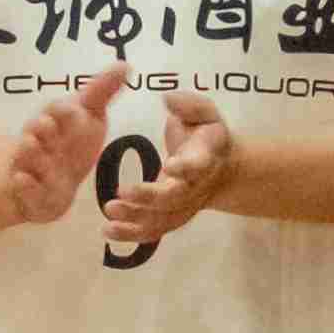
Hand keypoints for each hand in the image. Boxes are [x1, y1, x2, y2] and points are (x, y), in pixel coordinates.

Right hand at [0, 67, 130, 224]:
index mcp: (53, 121)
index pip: (56, 111)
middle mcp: (38, 142)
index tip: (72, 107)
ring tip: (31, 145)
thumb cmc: (71, 142)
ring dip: (28, 153)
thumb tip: (125, 64)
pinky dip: (23, 185)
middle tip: (46, 125)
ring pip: (27, 159)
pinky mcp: (32, 195)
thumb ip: (101, 92)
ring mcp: (32, 168)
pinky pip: (26, 191)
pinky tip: (23, 180)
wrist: (51, 181)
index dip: (62, 110)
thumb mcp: (88, 116)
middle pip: (36, 132)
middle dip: (40, 128)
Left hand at [99, 83, 235, 242]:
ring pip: (164, 219)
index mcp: (206, 158)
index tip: (168, 165)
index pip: (199, 165)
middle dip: (150, 197)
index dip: (186, 167)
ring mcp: (184, 205)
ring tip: (109, 211)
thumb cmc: (206, 135)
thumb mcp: (205, 113)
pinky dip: (132, 234)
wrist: (225, 168)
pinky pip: (154, 231)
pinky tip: (108, 231)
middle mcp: (196, 186)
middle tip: (122, 192)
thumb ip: (190, 105)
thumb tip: (168, 98)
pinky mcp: (171, 216)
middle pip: (176, 198)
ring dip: (137, 219)